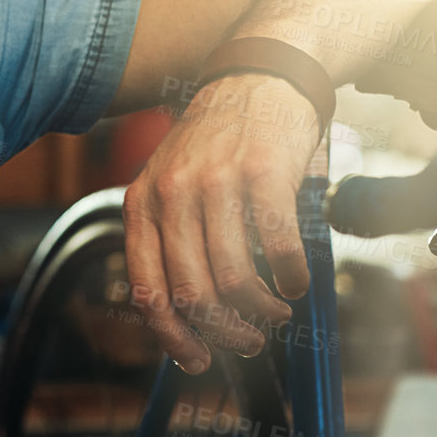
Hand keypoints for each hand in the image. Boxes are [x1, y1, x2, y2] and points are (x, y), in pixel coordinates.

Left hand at [122, 73, 317, 372]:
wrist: (258, 76)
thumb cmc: (218, 142)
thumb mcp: (171, 182)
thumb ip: (170, 237)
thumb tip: (186, 316)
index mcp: (141, 203)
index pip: (147, 289)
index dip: (172, 337)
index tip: (197, 360)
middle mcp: (171, 194)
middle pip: (192, 294)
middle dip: (225, 333)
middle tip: (250, 341)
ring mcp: (216, 182)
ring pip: (234, 280)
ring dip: (261, 312)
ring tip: (275, 311)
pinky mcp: (263, 174)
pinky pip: (278, 248)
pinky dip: (291, 278)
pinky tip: (295, 280)